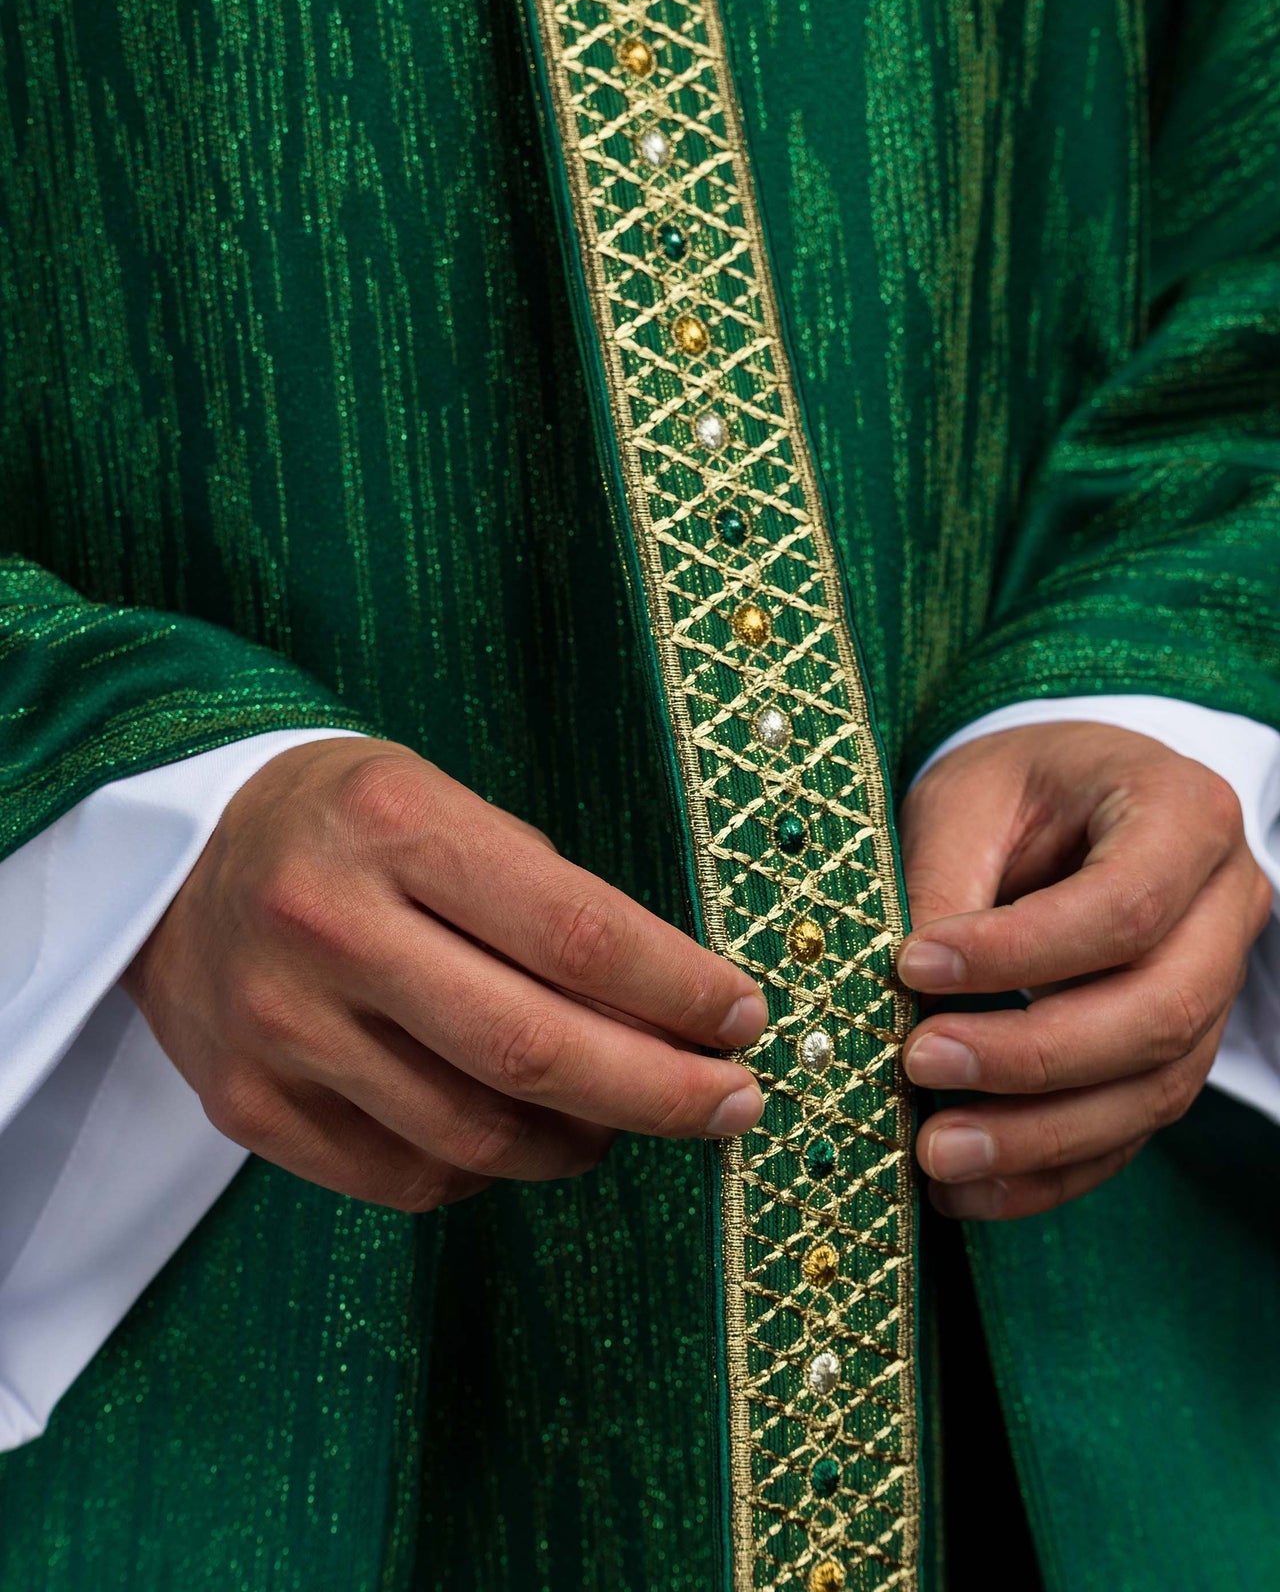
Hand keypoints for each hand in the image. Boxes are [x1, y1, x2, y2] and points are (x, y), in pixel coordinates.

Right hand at [123, 738, 766, 1211]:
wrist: (177, 855)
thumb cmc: (350, 823)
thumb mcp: (448, 806)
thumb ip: (549, 902)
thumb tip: (674, 1017)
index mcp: (397, 826)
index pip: (575, 931)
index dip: (680, 990)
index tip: (747, 1019)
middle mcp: (329, 927)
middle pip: (531, 1049)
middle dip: (661, 1092)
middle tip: (735, 1102)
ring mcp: (279, 1026)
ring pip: (475, 1134)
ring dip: (583, 1142)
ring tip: (627, 1119)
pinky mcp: (247, 1105)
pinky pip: (406, 1178)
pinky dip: (490, 1169)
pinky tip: (522, 1134)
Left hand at [896, 721, 1271, 1219]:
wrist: (1075, 797)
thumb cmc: (1020, 787)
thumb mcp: (970, 796)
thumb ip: (943, 881)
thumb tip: (904, 992)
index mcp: (1185, 814)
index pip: (1122, 906)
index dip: (1019, 952)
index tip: (913, 966)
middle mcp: (1225, 905)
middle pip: (1158, 1011)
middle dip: (1032, 1057)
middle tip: (919, 1065)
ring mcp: (1217, 988)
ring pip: (1153, 1088)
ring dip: (1040, 1137)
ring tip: (936, 1152)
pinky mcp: (1179, 1053)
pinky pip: (1131, 1131)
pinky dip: (1050, 1171)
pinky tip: (970, 1189)